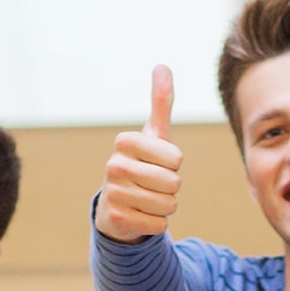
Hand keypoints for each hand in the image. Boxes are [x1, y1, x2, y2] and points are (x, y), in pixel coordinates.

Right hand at [98, 65, 184, 243]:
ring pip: (168, 205)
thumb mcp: (154, 134)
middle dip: (171, 187)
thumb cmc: (142, 164)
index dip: (174, 164)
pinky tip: (141, 215)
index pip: (176, 158)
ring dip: (165, 205)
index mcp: (125, 142)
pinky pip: (159, 225)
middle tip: (153, 183)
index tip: (157, 163)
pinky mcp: (117, 220)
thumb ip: (161, 102)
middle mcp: (114, 165)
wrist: (116, 204)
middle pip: (174, 183)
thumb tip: (162, 65)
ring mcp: (113, 193)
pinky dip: (156, 223)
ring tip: (147, 198)